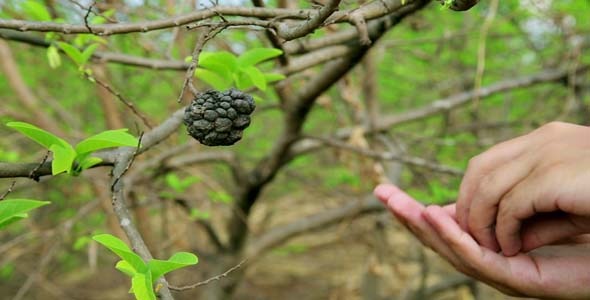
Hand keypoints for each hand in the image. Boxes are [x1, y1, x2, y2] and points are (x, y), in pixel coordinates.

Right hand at [374, 184, 589, 298]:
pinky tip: (436, 217)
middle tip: (379, 193)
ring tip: (401, 204)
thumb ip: (503, 197)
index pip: (446, 225)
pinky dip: (454, 238)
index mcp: (492, 242)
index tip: (387, 190)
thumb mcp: (533, 200)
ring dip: (424, 228)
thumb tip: (475, 182)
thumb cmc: (587, 223)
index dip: (414, 209)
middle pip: (441, 238)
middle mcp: (494, 259)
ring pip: (453, 251)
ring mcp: (505, 273)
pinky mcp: (521, 281)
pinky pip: (480, 260)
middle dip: (407, 216)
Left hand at [455, 122, 589, 254]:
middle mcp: (544, 139)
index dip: (473, 192)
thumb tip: (510, 239)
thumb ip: (540, 217)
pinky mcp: (555, 174)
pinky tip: (512, 249)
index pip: (490, 161)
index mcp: (548, 139)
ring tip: (488, 248)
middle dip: (466, 204)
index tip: (470, 220)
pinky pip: (512, 205)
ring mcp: (548, 152)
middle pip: (479, 168)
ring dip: (481, 222)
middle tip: (469, 236)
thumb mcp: (575, 205)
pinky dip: (505, 231)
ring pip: (488, 188)